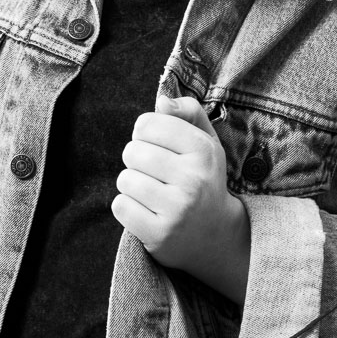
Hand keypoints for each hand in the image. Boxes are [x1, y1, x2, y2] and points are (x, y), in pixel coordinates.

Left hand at [112, 95, 250, 304]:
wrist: (216, 235)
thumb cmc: (202, 178)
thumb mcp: (205, 141)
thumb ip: (188, 111)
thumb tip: (161, 101)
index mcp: (203, 150)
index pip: (147, 124)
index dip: (144, 133)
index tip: (157, 145)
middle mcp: (193, 179)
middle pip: (132, 152)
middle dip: (137, 160)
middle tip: (155, 173)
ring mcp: (177, 209)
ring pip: (125, 180)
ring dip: (132, 185)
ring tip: (153, 192)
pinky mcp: (160, 234)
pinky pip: (120, 206)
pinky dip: (127, 207)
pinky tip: (147, 210)